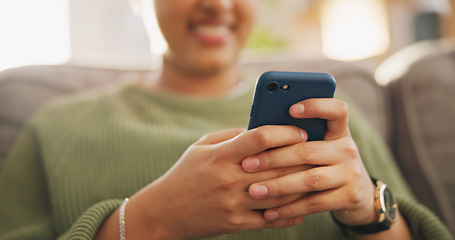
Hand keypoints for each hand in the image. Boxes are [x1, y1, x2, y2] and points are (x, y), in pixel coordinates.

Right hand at [126, 126, 313, 238]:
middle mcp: (229, 179)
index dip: (284, 132)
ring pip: (279, 193)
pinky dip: (290, 213)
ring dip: (301, 184)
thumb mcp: (201, 147)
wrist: (163, 212)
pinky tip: (301, 206)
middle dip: (301, 156)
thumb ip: (230, 136)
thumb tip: (261, 129)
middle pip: (276, 165)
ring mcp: (234, 204)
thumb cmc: (184, 174)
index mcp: (220, 155)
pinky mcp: (236, 223)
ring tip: (314, 176)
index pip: (260, 137)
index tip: (300, 131)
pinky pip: (272, 219)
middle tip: (317, 151)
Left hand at [241, 98, 376, 225]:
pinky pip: (314, 203)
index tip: (291, 108)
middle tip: (247, 164)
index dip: (316, 106)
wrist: (359, 195)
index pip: (336, 110)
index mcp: (339, 131)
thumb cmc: (324, 164)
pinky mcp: (349, 197)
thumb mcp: (319, 146)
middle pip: (307, 150)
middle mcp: (348, 149)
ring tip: (254, 191)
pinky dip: (289, 208)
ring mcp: (351, 173)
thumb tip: (257, 133)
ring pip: (309, 179)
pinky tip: (269, 212)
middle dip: (273, 158)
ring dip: (278, 186)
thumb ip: (298, 139)